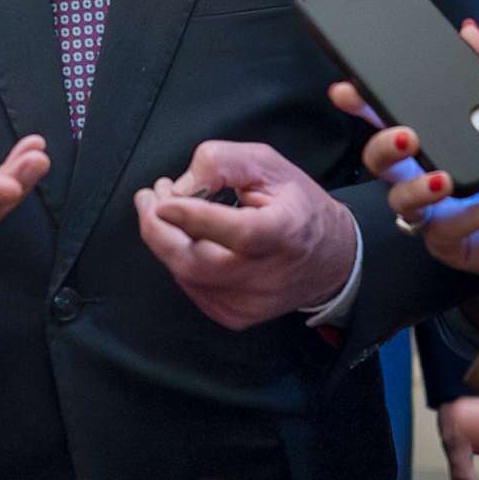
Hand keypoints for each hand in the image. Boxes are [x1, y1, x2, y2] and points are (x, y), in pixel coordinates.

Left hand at [133, 142, 358, 329]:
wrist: (330, 261)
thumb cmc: (297, 206)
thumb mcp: (268, 165)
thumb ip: (223, 163)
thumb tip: (180, 187)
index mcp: (284, 234)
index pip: (237, 233)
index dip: (193, 217)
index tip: (161, 198)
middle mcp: (266, 277)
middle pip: (197, 262)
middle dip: (157, 228)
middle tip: (148, 197)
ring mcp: (249, 304)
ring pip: (185, 274)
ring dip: (165, 240)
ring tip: (167, 209)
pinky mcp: (235, 316)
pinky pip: (190, 286)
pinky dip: (180, 259)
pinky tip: (188, 238)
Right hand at [335, 22, 478, 284]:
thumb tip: (468, 30)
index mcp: (430, 140)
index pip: (384, 120)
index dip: (361, 105)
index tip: (348, 89)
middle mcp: (420, 174)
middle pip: (377, 162)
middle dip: (382, 146)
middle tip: (406, 135)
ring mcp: (431, 211)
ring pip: (401, 203)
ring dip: (417, 188)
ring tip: (445, 178)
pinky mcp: (450, 243)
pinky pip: (447, 233)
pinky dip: (472, 217)